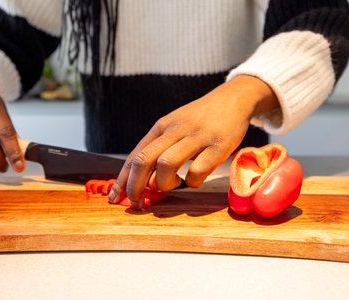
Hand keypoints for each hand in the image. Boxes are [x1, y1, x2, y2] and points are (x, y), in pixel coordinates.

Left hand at [108, 75, 278, 208]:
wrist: (233, 99)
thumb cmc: (200, 119)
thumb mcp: (174, 126)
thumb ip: (159, 147)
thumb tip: (143, 178)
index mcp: (161, 127)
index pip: (134, 155)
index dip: (122, 180)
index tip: (115, 198)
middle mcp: (175, 131)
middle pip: (144, 160)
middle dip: (135, 186)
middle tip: (137, 203)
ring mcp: (197, 137)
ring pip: (166, 164)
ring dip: (164, 183)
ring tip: (172, 185)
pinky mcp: (218, 146)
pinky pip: (197, 171)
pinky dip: (192, 182)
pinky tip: (194, 179)